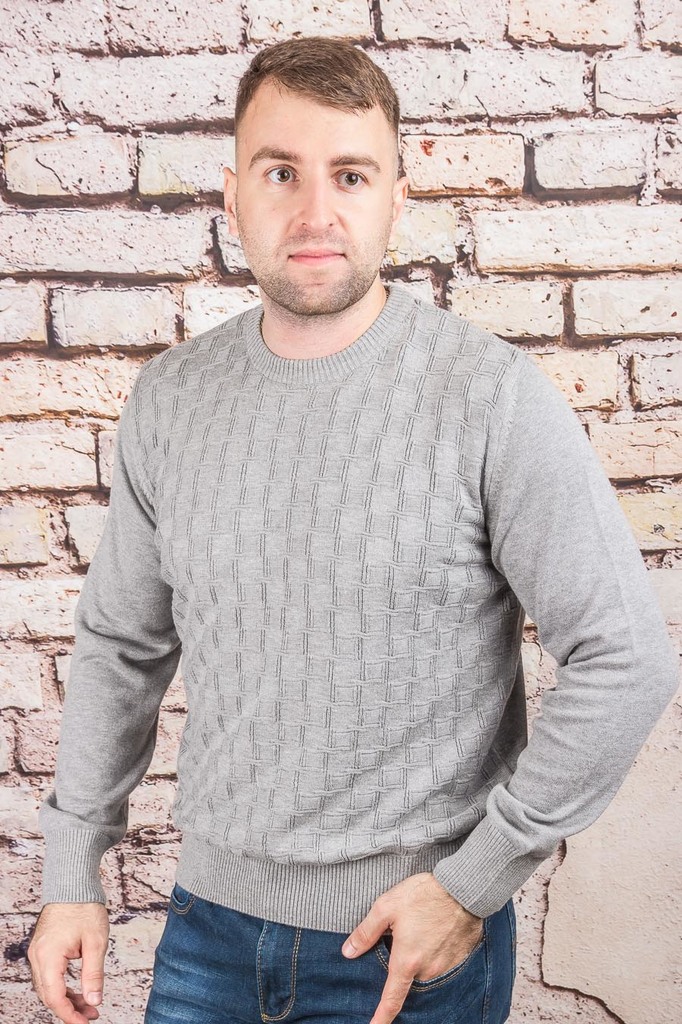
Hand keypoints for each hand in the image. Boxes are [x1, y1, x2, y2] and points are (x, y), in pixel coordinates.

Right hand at [27, 902, 109, 1023]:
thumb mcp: (96, 942)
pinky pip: (48, 976)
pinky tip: (78, 990)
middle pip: (48, 995)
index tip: (85, 1023)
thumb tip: (94, 1002)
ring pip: (47, 987)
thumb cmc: (85, 907)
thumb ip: (94, 975)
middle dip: (69, 1009)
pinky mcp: (42, 948)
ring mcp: (37, 952)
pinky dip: (62, 986)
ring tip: (89, 1006)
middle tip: (91, 1015)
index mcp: (48, 956)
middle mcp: (37, 957)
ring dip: (66, 999)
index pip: (54, 997)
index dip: (69, 1015)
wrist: (73, 883)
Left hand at [341, 871, 483, 1023]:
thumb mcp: (386, 906)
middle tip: (401, 940)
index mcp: (407, 960)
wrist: (462, 887)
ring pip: (424, 970)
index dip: (382, 1017)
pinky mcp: (459, 958)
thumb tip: (348, 952)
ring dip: (419, 957)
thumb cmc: (424, 894)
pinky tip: (432, 931)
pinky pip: (440, 962)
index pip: (392, 999)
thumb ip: (366, 932)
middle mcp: (427, 969)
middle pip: (408, 979)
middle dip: (402, 966)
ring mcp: (445, 966)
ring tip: (419, 929)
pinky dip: (434, 952)